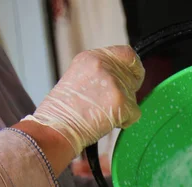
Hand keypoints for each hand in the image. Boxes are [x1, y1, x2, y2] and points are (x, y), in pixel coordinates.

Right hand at [22, 45, 143, 157]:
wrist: (56, 128)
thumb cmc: (62, 112)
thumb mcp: (78, 80)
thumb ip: (99, 76)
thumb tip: (118, 80)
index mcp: (91, 58)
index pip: (126, 54)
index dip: (132, 68)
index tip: (133, 78)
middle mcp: (103, 65)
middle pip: (132, 77)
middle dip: (127, 93)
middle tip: (111, 106)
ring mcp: (113, 83)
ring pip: (133, 97)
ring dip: (123, 109)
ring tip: (101, 115)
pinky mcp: (120, 101)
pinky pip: (134, 113)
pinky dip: (125, 122)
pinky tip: (107, 123)